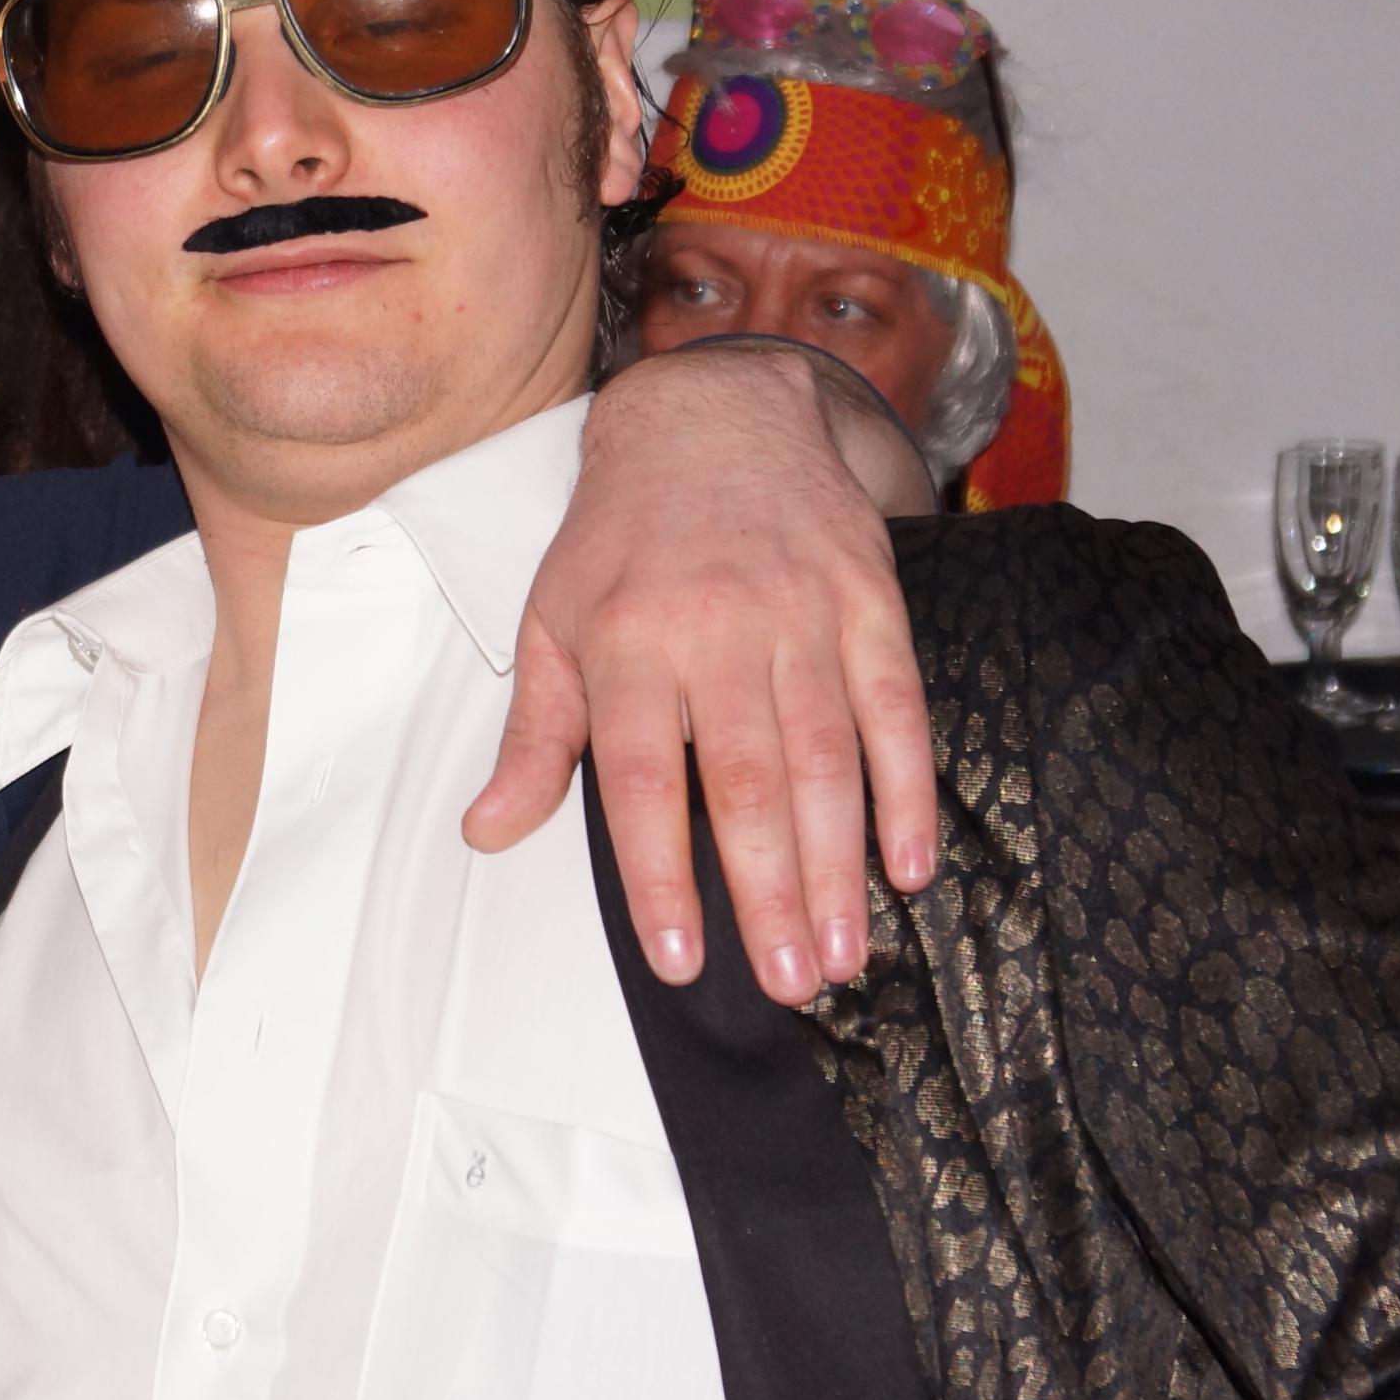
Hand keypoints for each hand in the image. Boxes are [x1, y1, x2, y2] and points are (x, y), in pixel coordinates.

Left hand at [473, 341, 937, 1000]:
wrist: (715, 416)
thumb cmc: (622, 540)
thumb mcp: (552, 625)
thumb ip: (534, 739)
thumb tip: (487, 832)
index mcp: (627, 645)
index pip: (640, 782)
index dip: (661, 876)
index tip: (680, 961)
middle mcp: (716, 631)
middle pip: (746, 783)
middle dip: (770, 893)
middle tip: (789, 983)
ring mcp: (801, 615)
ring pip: (826, 758)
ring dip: (841, 865)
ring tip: (844, 953)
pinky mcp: (868, 601)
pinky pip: (896, 709)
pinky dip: (909, 790)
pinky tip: (912, 863)